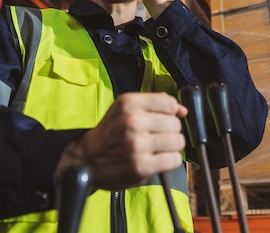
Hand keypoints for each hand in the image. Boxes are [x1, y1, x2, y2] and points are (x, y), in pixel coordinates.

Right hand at [56, 92, 187, 190]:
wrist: (86, 159)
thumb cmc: (110, 134)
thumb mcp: (125, 109)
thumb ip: (154, 104)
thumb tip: (182, 110)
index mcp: (128, 103)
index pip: (169, 103)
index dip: (171, 112)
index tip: (164, 118)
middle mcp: (132, 121)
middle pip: (175, 123)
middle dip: (169, 131)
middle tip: (155, 136)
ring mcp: (137, 144)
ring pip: (178, 141)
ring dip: (170, 147)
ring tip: (156, 148)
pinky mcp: (141, 166)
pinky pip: (174, 160)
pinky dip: (169, 161)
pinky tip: (156, 159)